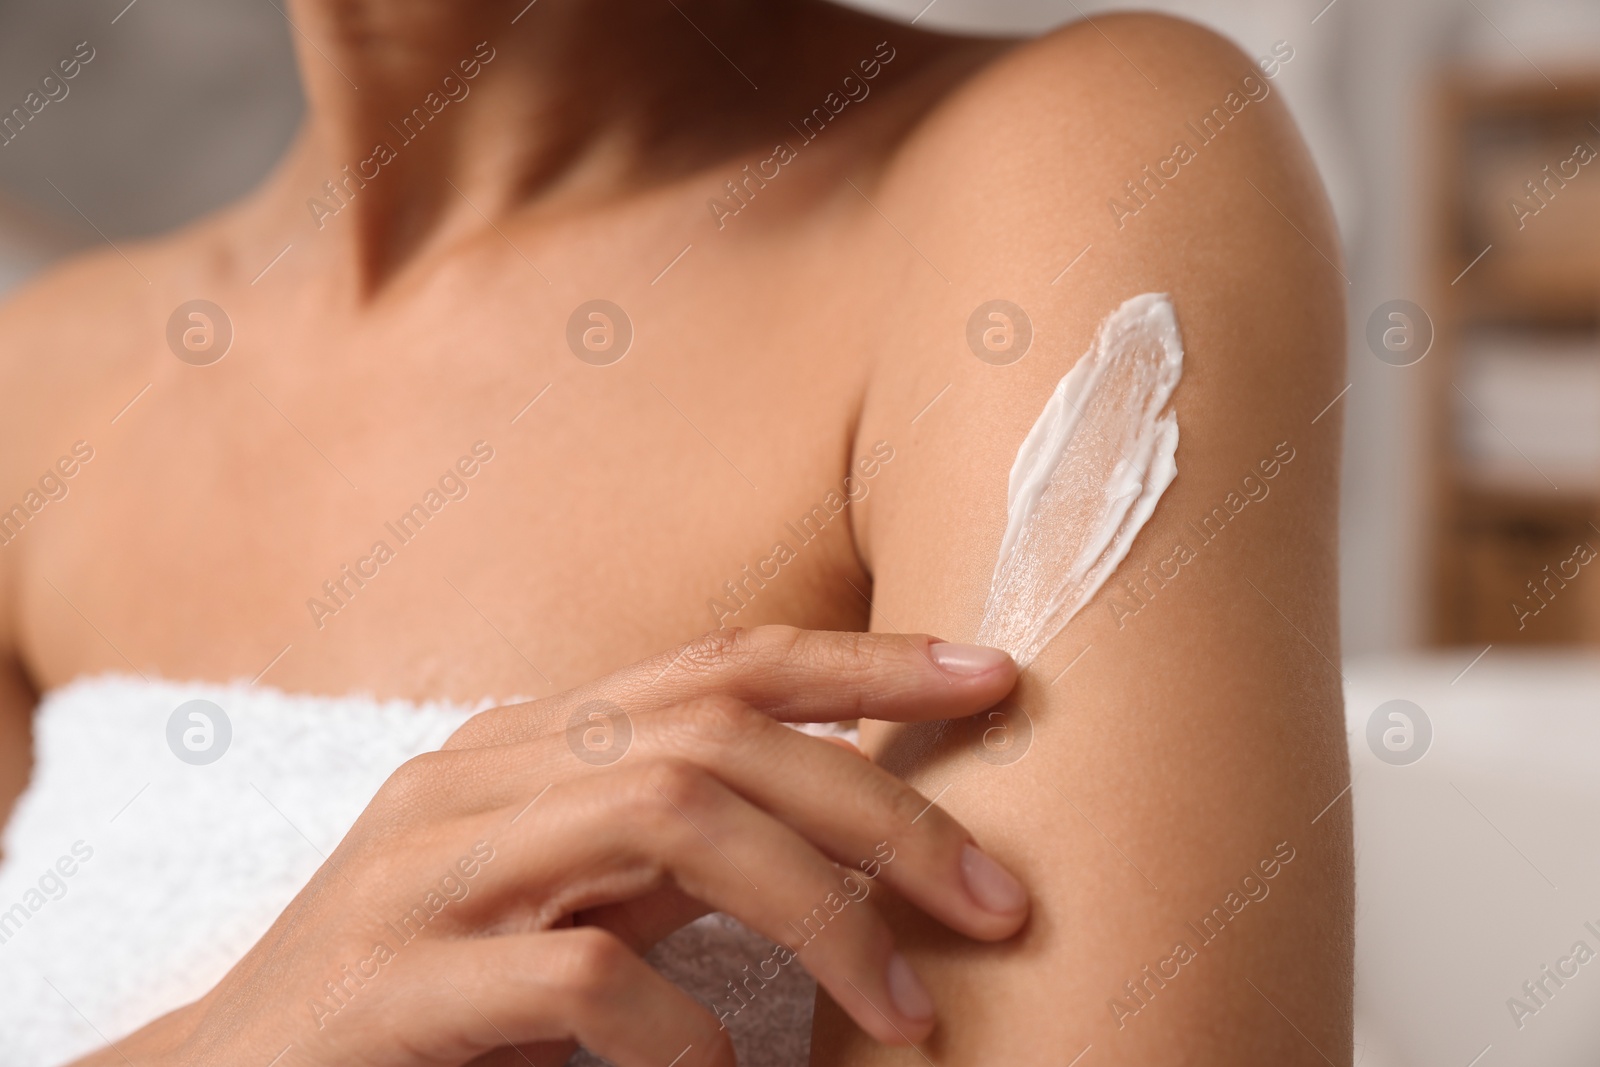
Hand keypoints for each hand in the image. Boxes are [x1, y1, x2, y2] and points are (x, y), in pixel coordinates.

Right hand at [80, 626, 1027, 1066]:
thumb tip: (852, 821)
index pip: (723, 662)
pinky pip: (584, 974)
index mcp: (529, 741)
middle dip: (882, 808)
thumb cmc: (431, 987)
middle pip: (720, 734)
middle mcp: (480, 776)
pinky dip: (685, 1029)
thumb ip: (671, 840)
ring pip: (667, 815)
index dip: (866, 660)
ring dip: (818, 914)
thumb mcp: (564, 889)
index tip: (994, 676)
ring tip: (906, 1015)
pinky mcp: (394, 988)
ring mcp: (427, 872)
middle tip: (997, 900)